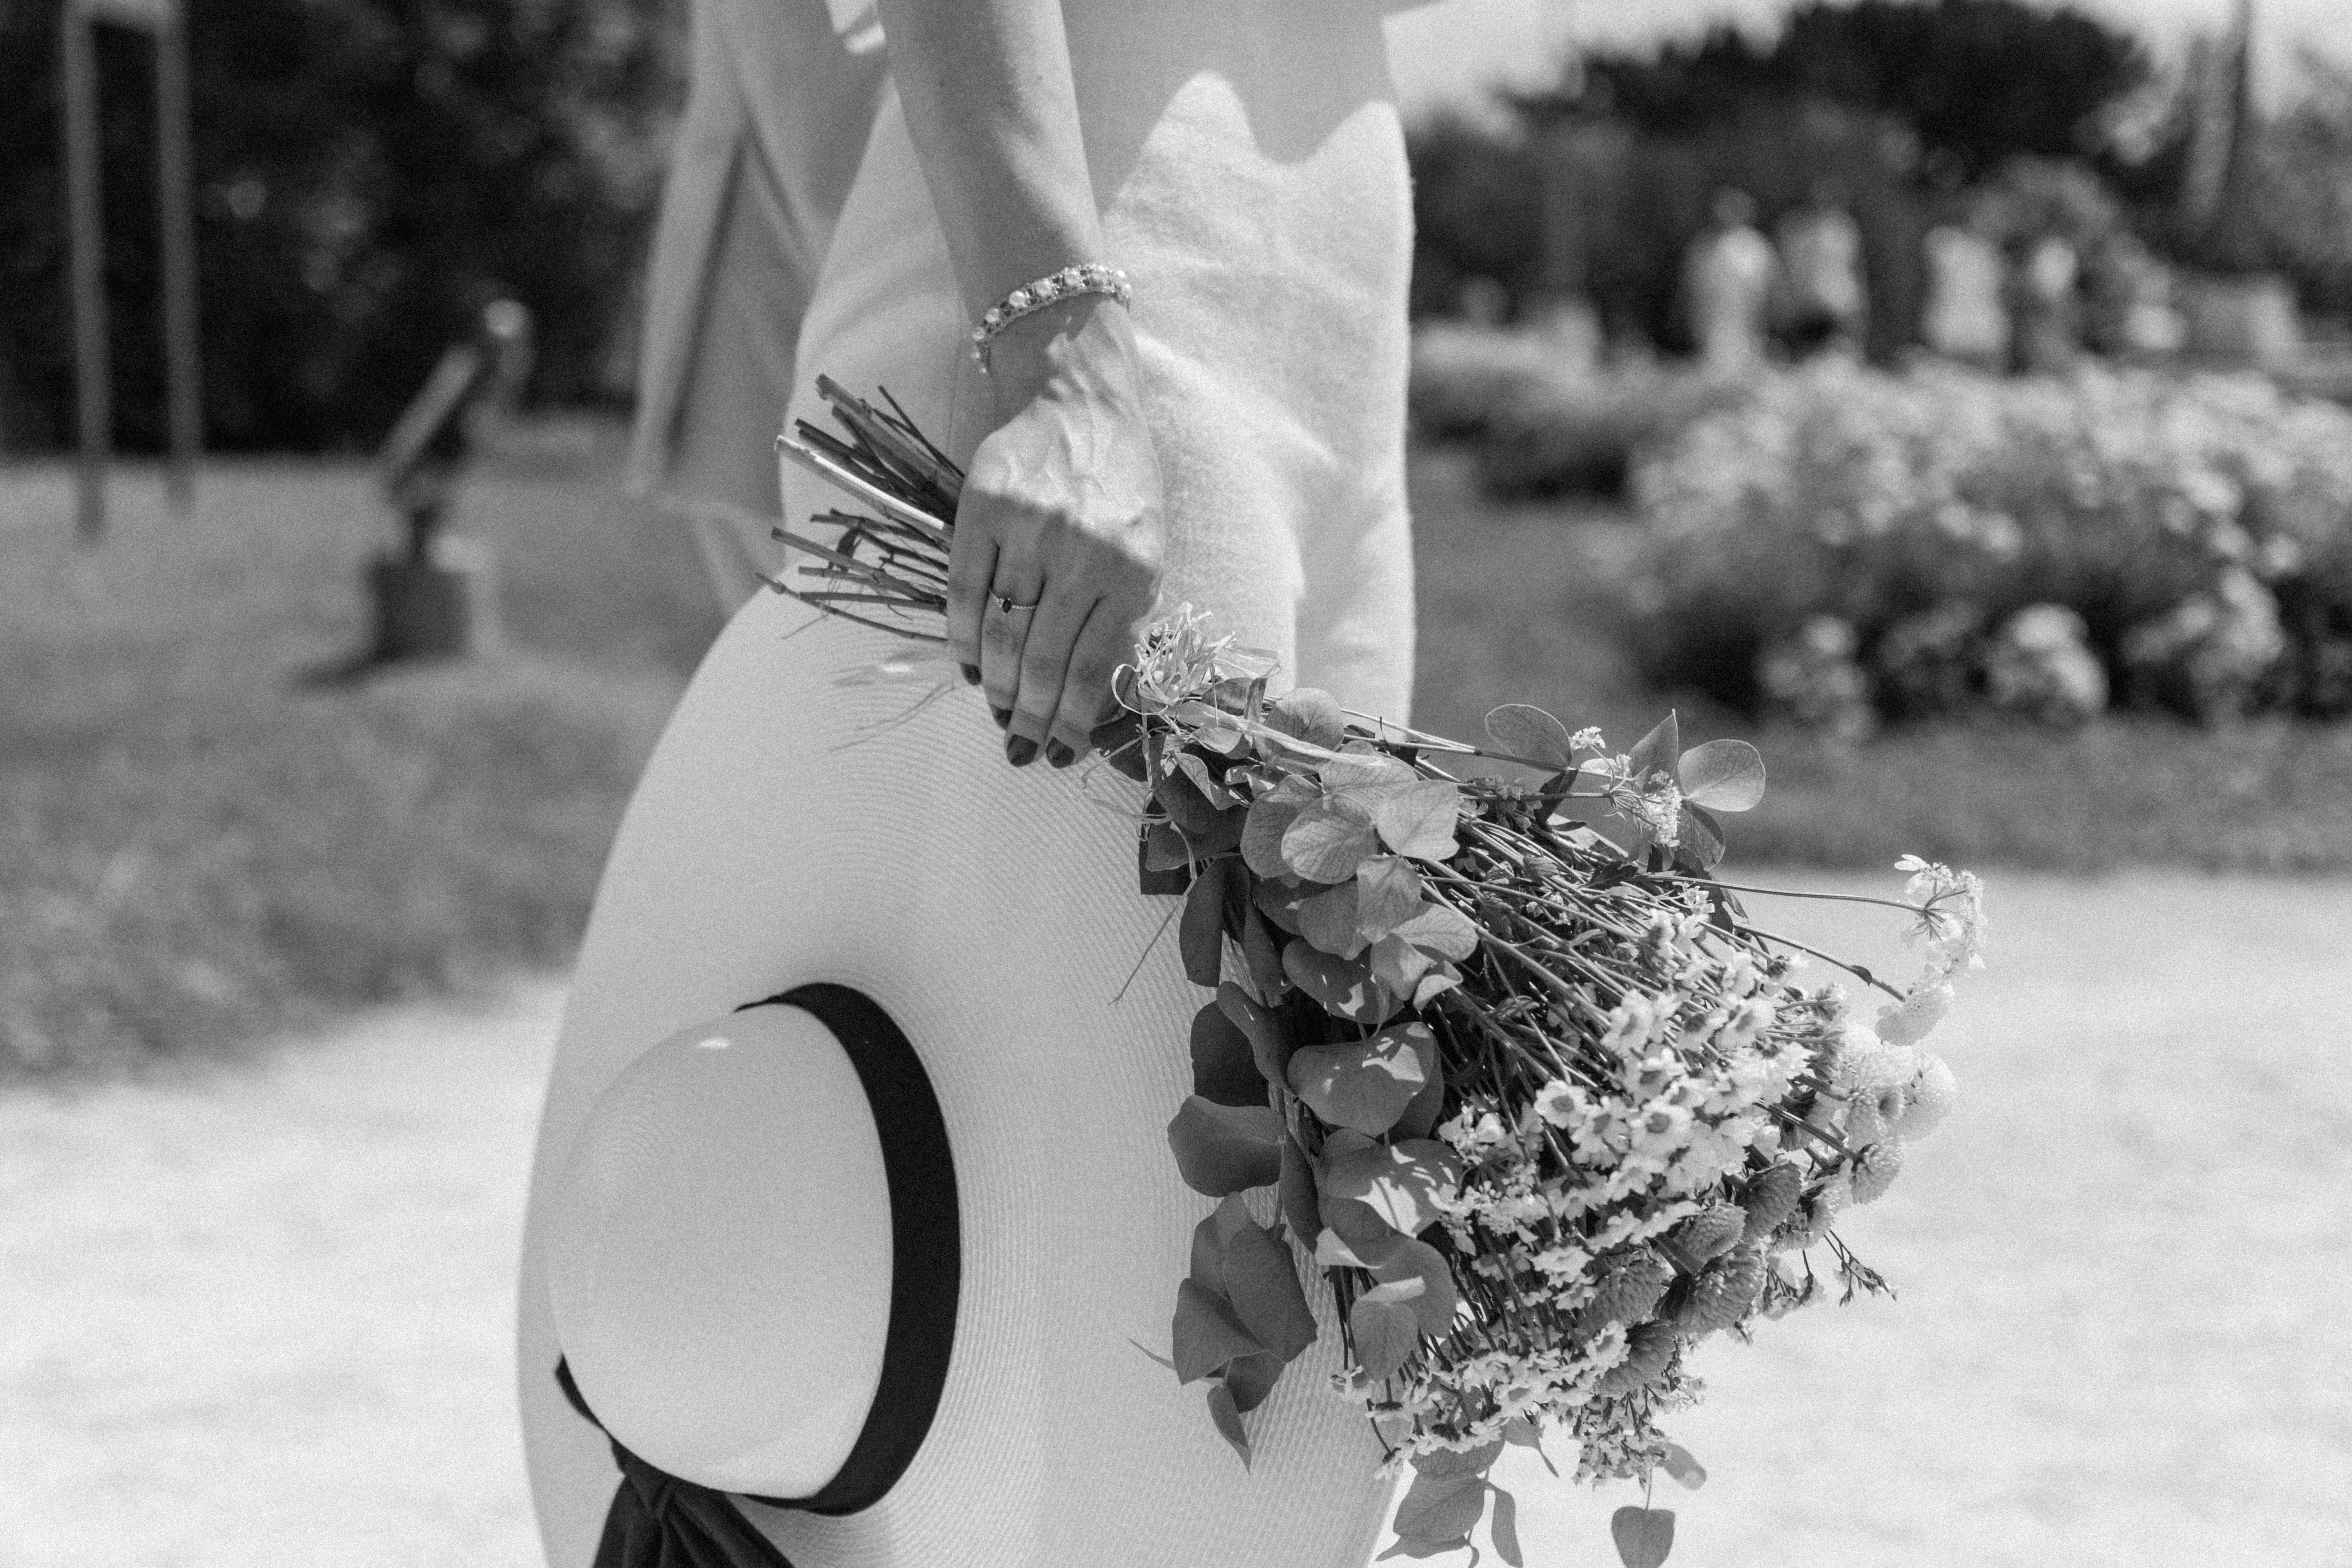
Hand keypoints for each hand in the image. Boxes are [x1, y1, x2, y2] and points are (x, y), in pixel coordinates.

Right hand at [947, 295, 1163, 767]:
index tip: (1058, 752)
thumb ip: (1124, 614)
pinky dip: (963, 640)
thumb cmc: (1122, 485)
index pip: (1096, 667)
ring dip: (994, 687)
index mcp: (1131, 571)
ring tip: (995, 713)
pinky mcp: (982, 511)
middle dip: (1029, 716)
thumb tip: (1094, 694)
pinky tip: (969, 665)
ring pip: (1001, 635)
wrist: (1083, 401)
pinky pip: (964, 594)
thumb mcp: (1147, 549)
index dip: (1073, 720)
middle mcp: (1082, 554)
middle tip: (1019, 748)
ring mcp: (1029, 532)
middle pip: (1043, 661)